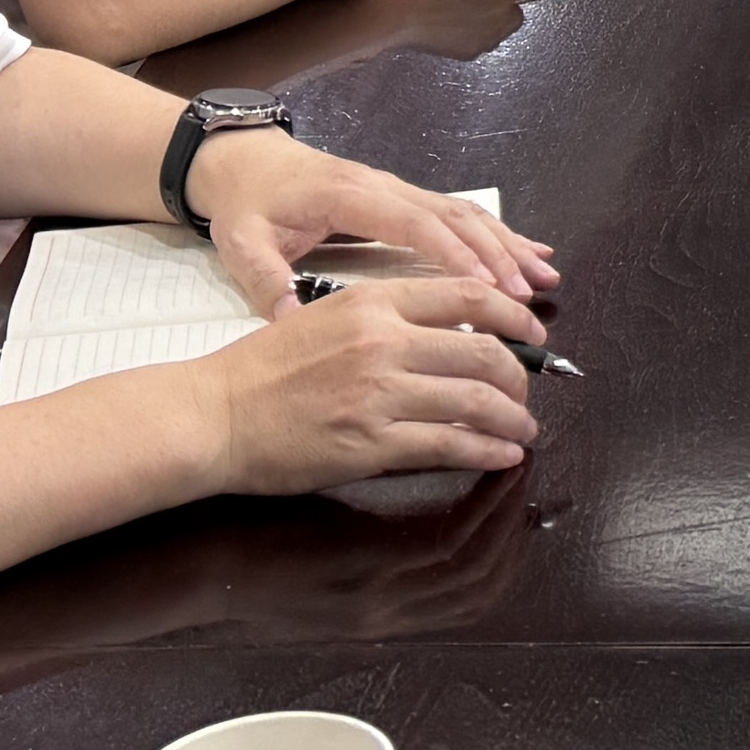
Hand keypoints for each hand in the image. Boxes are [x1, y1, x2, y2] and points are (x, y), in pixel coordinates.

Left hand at [193, 137, 554, 313]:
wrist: (243, 160)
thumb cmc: (247, 204)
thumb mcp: (243, 243)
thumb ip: (266, 281)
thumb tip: (292, 322)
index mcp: (351, 197)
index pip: (415, 225)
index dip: (455, 255)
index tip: (488, 288)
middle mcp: (385, 188)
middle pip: (454, 217)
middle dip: (497, 255)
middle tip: (528, 295)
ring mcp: (397, 188)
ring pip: (464, 212)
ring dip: (506, 241)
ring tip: (544, 273)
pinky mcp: (401, 196)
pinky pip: (456, 211)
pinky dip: (495, 231)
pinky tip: (525, 250)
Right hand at [201, 276, 540, 496]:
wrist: (215, 414)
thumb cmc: (264, 368)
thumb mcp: (328, 315)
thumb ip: (388, 317)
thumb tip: (451, 330)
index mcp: (374, 302)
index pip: (468, 296)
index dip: (514, 315)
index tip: (534, 332)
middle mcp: (383, 342)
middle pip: (483, 351)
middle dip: (521, 375)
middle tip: (530, 391)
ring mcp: (378, 394)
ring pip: (474, 400)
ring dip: (512, 418)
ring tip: (524, 429)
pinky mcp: (370, 444)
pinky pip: (448, 444)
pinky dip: (486, 450)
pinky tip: (502, 453)